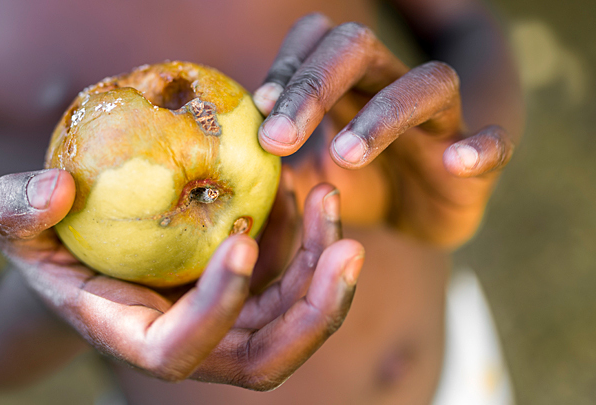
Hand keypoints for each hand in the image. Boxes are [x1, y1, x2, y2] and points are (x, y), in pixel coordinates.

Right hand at [0, 168, 363, 388]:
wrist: (89, 251)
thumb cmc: (50, 241)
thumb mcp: (14, 223)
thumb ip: (17, 210)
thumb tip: (55, 189)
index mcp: (135, 337)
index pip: (181, 350)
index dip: (216, 308)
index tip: (241, 241)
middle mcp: (192, 346)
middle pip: (264, 360)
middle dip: (313, 316)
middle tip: (348, 248)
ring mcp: (228, 326)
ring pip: (294, 325)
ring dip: (327, 275)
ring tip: (331, 199)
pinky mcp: (249, 298)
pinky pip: (295, 285)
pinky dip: (314, 247)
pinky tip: (312, 197)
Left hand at [252, 13, 515, 246]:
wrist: (416, 217)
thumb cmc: (356, 185)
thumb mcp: (307, 175)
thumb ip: (274, 165)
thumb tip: (220, 163)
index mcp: (346, 86)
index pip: (316, 41)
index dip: (288, 65)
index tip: (260, 108)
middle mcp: (391, 89)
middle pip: (359, 49)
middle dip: (314, 85)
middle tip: (279, 136)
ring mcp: (440, 121)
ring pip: (425, 84)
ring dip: (382, 114)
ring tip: (344, 153)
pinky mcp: (477, 161)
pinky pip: (494, 141)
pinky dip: (481, 147)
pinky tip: (457, 161)